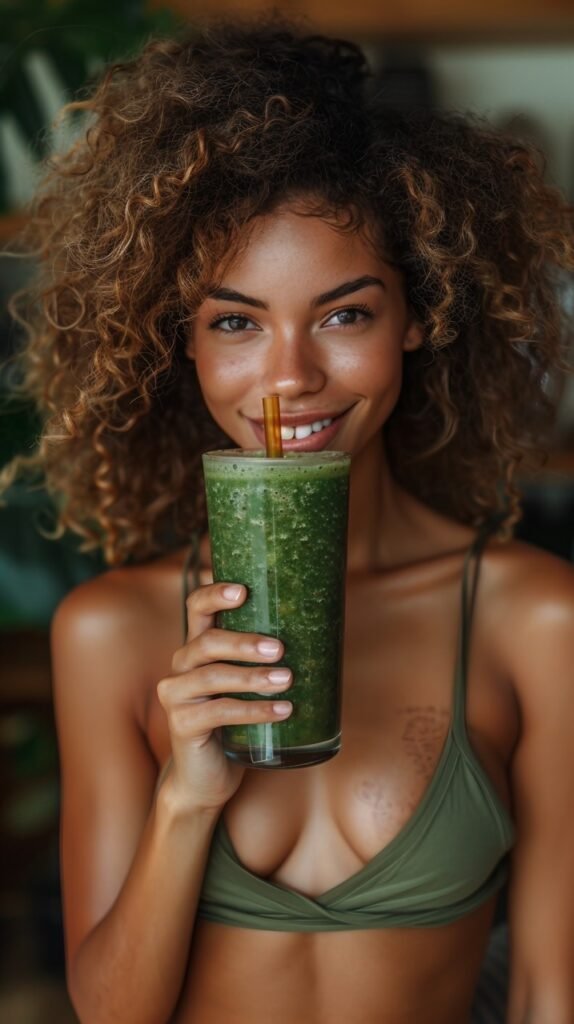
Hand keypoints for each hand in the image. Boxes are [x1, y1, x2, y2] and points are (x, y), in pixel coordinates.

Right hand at [156, 582, 291, 812]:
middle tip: (279, 648)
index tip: (243, 590)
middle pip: (207, 642)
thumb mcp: (246, 686)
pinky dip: (254, 710)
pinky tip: (282, 710)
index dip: (215, 595)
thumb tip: (322, 633)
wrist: (206, 777)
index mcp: (197, 647)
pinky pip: (220, 712)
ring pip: (212, 676)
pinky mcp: (182, 724)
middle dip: (244, 642)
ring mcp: (176, 695)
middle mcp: (181, 665)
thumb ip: (264, 661)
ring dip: (253, 677)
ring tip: (287, 680)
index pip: (197, 608)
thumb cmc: (235, 724)